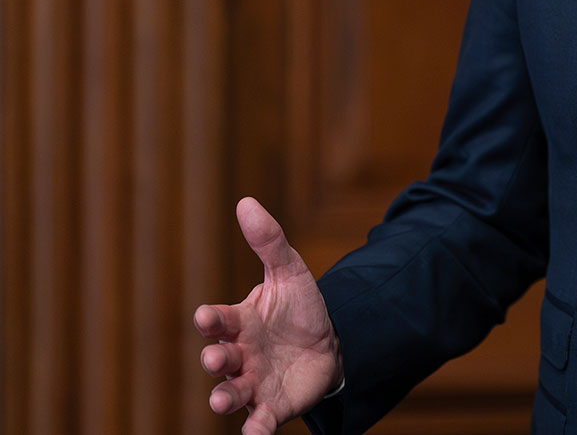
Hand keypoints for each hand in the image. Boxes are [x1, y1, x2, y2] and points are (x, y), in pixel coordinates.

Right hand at [194, 197, 343, 434]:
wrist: (330, 343)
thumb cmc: (300, 308)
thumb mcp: (290, 272)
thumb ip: (269, 241)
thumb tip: (246, 201)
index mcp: (239, 323)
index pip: (217, 321)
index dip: (211, 320)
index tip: (207, 317)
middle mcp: (239, 356)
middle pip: (218, 359)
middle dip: (214, 359)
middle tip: (216, 358)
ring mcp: (253, 384)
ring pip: (229, 394)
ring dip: (222, 398)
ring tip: (221, 400)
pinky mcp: (272, 407)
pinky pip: (259, 423)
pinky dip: (255, 431)